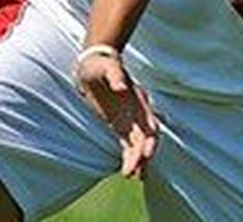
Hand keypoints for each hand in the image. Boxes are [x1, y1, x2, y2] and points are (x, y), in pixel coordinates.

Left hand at [75, 50, 158, 178]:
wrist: (93, 64)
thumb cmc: (100, 64)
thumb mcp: (106, 66)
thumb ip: (115, 75)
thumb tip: (122, 87)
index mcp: (138, 97)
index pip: (149, 122)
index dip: (148, 140)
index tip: (144, 155)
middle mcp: (138, 110)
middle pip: (146, 137)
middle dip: (142, 155)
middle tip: (133, 173)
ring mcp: (130, 118)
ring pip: (138, 144)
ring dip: (138, 160)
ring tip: (132, 177)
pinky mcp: (120, 124)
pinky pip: (128, 144)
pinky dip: (130, 157)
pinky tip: (128, 172)